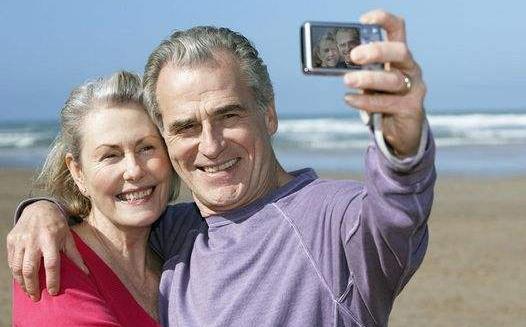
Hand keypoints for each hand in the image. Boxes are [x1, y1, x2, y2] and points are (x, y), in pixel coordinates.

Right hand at [6, 200, 87, 300]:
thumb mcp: (68, 237)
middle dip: (33, 287)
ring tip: (28, 292)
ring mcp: (20, 240)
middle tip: (37, 298)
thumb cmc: (57, 225)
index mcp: (51, 239)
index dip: (53, 280)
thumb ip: (75, 255)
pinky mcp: (11, 240)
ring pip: (17, 267)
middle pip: (30, 269)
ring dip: (22, 283)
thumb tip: (85, 273)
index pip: (51, 264)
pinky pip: (11, 261)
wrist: (39, 208)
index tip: (54, 292)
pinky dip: (16, 273)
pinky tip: (21, 280)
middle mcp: (33, 240)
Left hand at [343, 10, 425, 156]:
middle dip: (377, 51)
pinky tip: (350, 99)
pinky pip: (388, 103)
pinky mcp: (411, 109)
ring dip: (368, 79)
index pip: (397, 29)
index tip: (363, 20)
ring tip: (347, 81)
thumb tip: (331, 62)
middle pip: (399, 52)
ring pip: (393, 80)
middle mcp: (409, 68)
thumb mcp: (368, 82)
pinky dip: (366, 101)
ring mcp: (413, 88)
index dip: (383, 20)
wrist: (399, 132)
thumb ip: (357, 71)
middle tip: (354, 55)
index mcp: (398, 56)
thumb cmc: (381, 100)